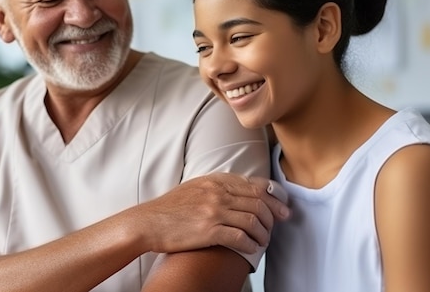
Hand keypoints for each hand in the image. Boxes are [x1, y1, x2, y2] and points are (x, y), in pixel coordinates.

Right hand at [131, 172, 289, 254]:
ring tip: (263, 240)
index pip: (254, 185)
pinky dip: (251, 244)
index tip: (281, 207)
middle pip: (258, 202)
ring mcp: (213, 211)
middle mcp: (217, 193)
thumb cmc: (169, 208)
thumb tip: (239, 193)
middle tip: (279, 224)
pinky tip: (252, 248)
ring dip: (263, 233)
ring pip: (253, 220)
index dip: (272, 197)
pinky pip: (240, 237)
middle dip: (274, 215)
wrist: (148, 222)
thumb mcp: (194, 188)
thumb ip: (216, 187)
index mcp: (215, 180)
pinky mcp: (209, 231)